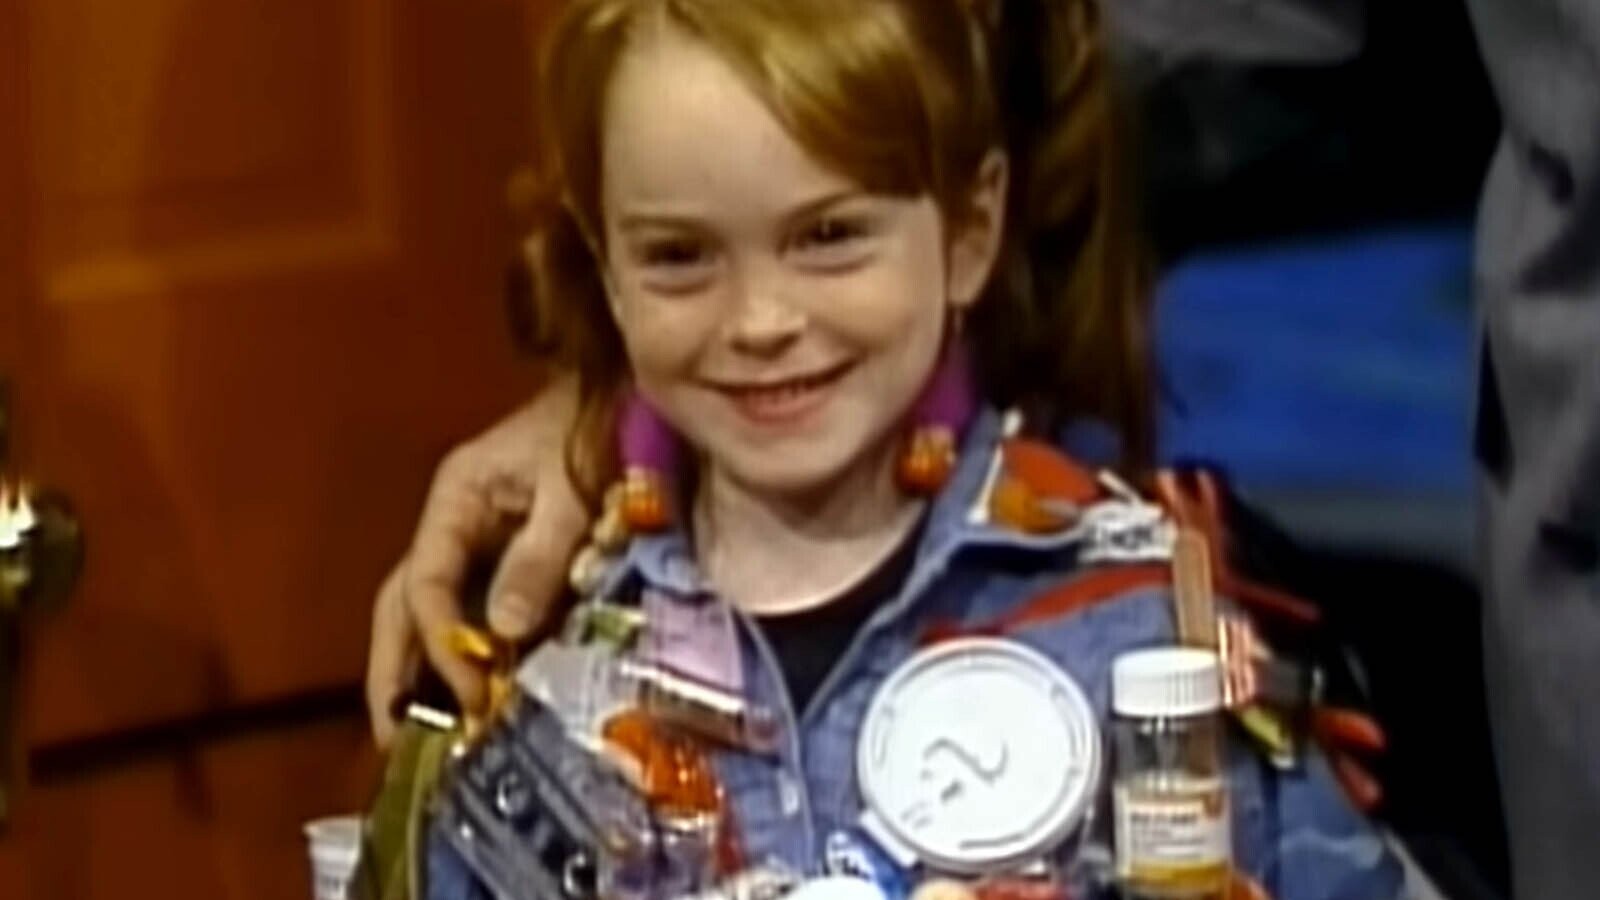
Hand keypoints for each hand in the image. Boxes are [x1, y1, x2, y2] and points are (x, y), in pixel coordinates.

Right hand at [365, 375, 589, 746]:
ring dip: (424, 670)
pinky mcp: (510, 561)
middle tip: (393, 739)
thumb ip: (539, 556)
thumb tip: (501, 631)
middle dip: (394, 669)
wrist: (631, 399)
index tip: (472, 687)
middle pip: (405, 603)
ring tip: (419, 736)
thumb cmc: (601, 431)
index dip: (441, 640)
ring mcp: (478, 544)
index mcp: (455, 498)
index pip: (426, 581)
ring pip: (432, 613)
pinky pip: (476, 613)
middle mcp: (454, 525)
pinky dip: (469, 656)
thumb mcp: (572, 490)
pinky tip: (472, 699)